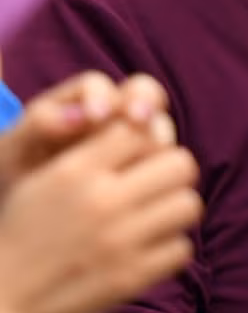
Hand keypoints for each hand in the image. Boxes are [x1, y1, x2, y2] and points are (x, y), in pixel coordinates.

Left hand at [0, 72, 176, 186]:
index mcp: (77, 103)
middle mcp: (113, 116)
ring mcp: (135, 142)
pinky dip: (165, 167)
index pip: (97, 85)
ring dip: (158, 134)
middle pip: (144, 93)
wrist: (26, 227)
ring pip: (160, 126)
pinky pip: (167, 161)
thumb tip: (77, 113)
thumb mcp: (13, 153)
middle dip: (144, 102)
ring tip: (149, 153)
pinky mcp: (149, 169)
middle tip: (138, 119)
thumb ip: (39, 123)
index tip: (96, 115)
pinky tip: (154, 183)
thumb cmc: (17, 181)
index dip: (101, 95)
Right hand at [0, 116, 200, 312]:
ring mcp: (120, 240)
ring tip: (157, 216)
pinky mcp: (132, 277)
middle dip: (172, 172)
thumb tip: (149, 125)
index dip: (147, 141)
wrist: (3, 303)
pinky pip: (181, 247)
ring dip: (176, 209)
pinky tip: (148, 249)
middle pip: (181, 162)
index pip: (142, 130)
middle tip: (158, 186)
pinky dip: (169, 248)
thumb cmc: (24, 235)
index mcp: (75, 170)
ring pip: (188, 203)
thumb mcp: (42, 179)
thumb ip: (91, 150)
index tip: (141, 157)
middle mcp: (101, 200)